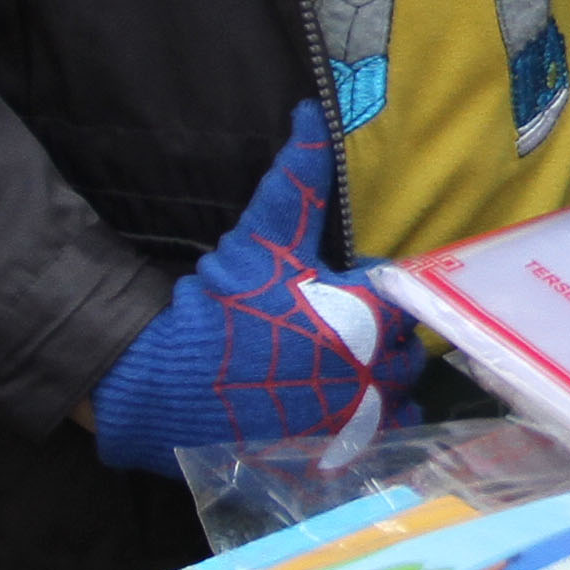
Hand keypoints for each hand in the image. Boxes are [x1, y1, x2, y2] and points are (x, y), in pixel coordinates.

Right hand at [87, 106, 419, 470]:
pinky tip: (341, 415)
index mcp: (364, 318)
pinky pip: (378, 445)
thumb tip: (312, 111)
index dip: (381, 293)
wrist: (163, 385)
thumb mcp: (261, 237)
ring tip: (349, 375)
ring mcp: (353, 423)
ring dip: (384, 387)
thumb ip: (297, 178)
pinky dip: (371, 431)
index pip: (405, 299)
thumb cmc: (220, 307)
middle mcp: (371, 373)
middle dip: (385, 340)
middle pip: (406, 354)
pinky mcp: (332, 458)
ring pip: (400, 402)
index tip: (356, 293)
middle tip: (348, 331)